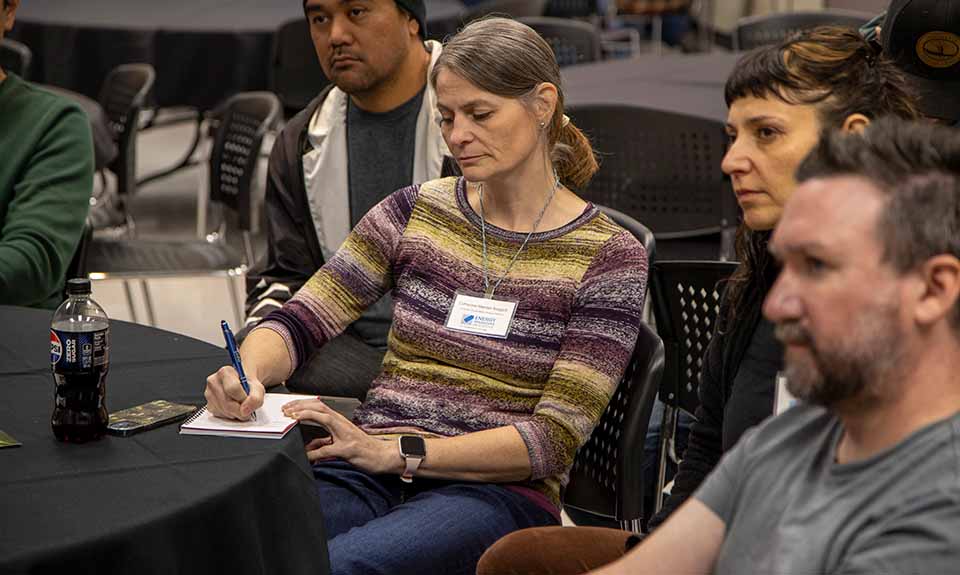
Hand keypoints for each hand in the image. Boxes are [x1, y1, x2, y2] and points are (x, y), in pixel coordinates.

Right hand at [204, 365, 264, 419]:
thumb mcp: (258, 387)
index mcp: (225, 372)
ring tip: (241, 404)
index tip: (248, 400)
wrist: (243, 384)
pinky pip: (221, 416)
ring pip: (225, 412)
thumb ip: (255, 398)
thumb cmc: (247, 383)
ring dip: (236, 413)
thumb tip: (245, 411)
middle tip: (247, 406)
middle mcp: (214, 382)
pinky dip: (231, 415)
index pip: (233, 389)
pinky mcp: (209, 406)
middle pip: (228, 403)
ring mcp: (209, 394)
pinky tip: (234, 407)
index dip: (243, 398)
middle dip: (241, 409)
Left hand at [282, 398, 396, 473]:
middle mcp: (342, 424)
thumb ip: (324, 443)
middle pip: (319, 406)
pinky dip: (314, 452)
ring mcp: (345, 435)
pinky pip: (327, 449)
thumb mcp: (340, 443)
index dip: (302, 404)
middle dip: (300, 406)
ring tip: (292, 418)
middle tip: (286, 410)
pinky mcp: (348, 449)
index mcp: (339, 421)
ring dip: (306, 416)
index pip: (318, 406)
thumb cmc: (363, 449)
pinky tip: (306, 456)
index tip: (288, 407)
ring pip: (324, 418)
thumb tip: (308, 448)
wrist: (382, 456)